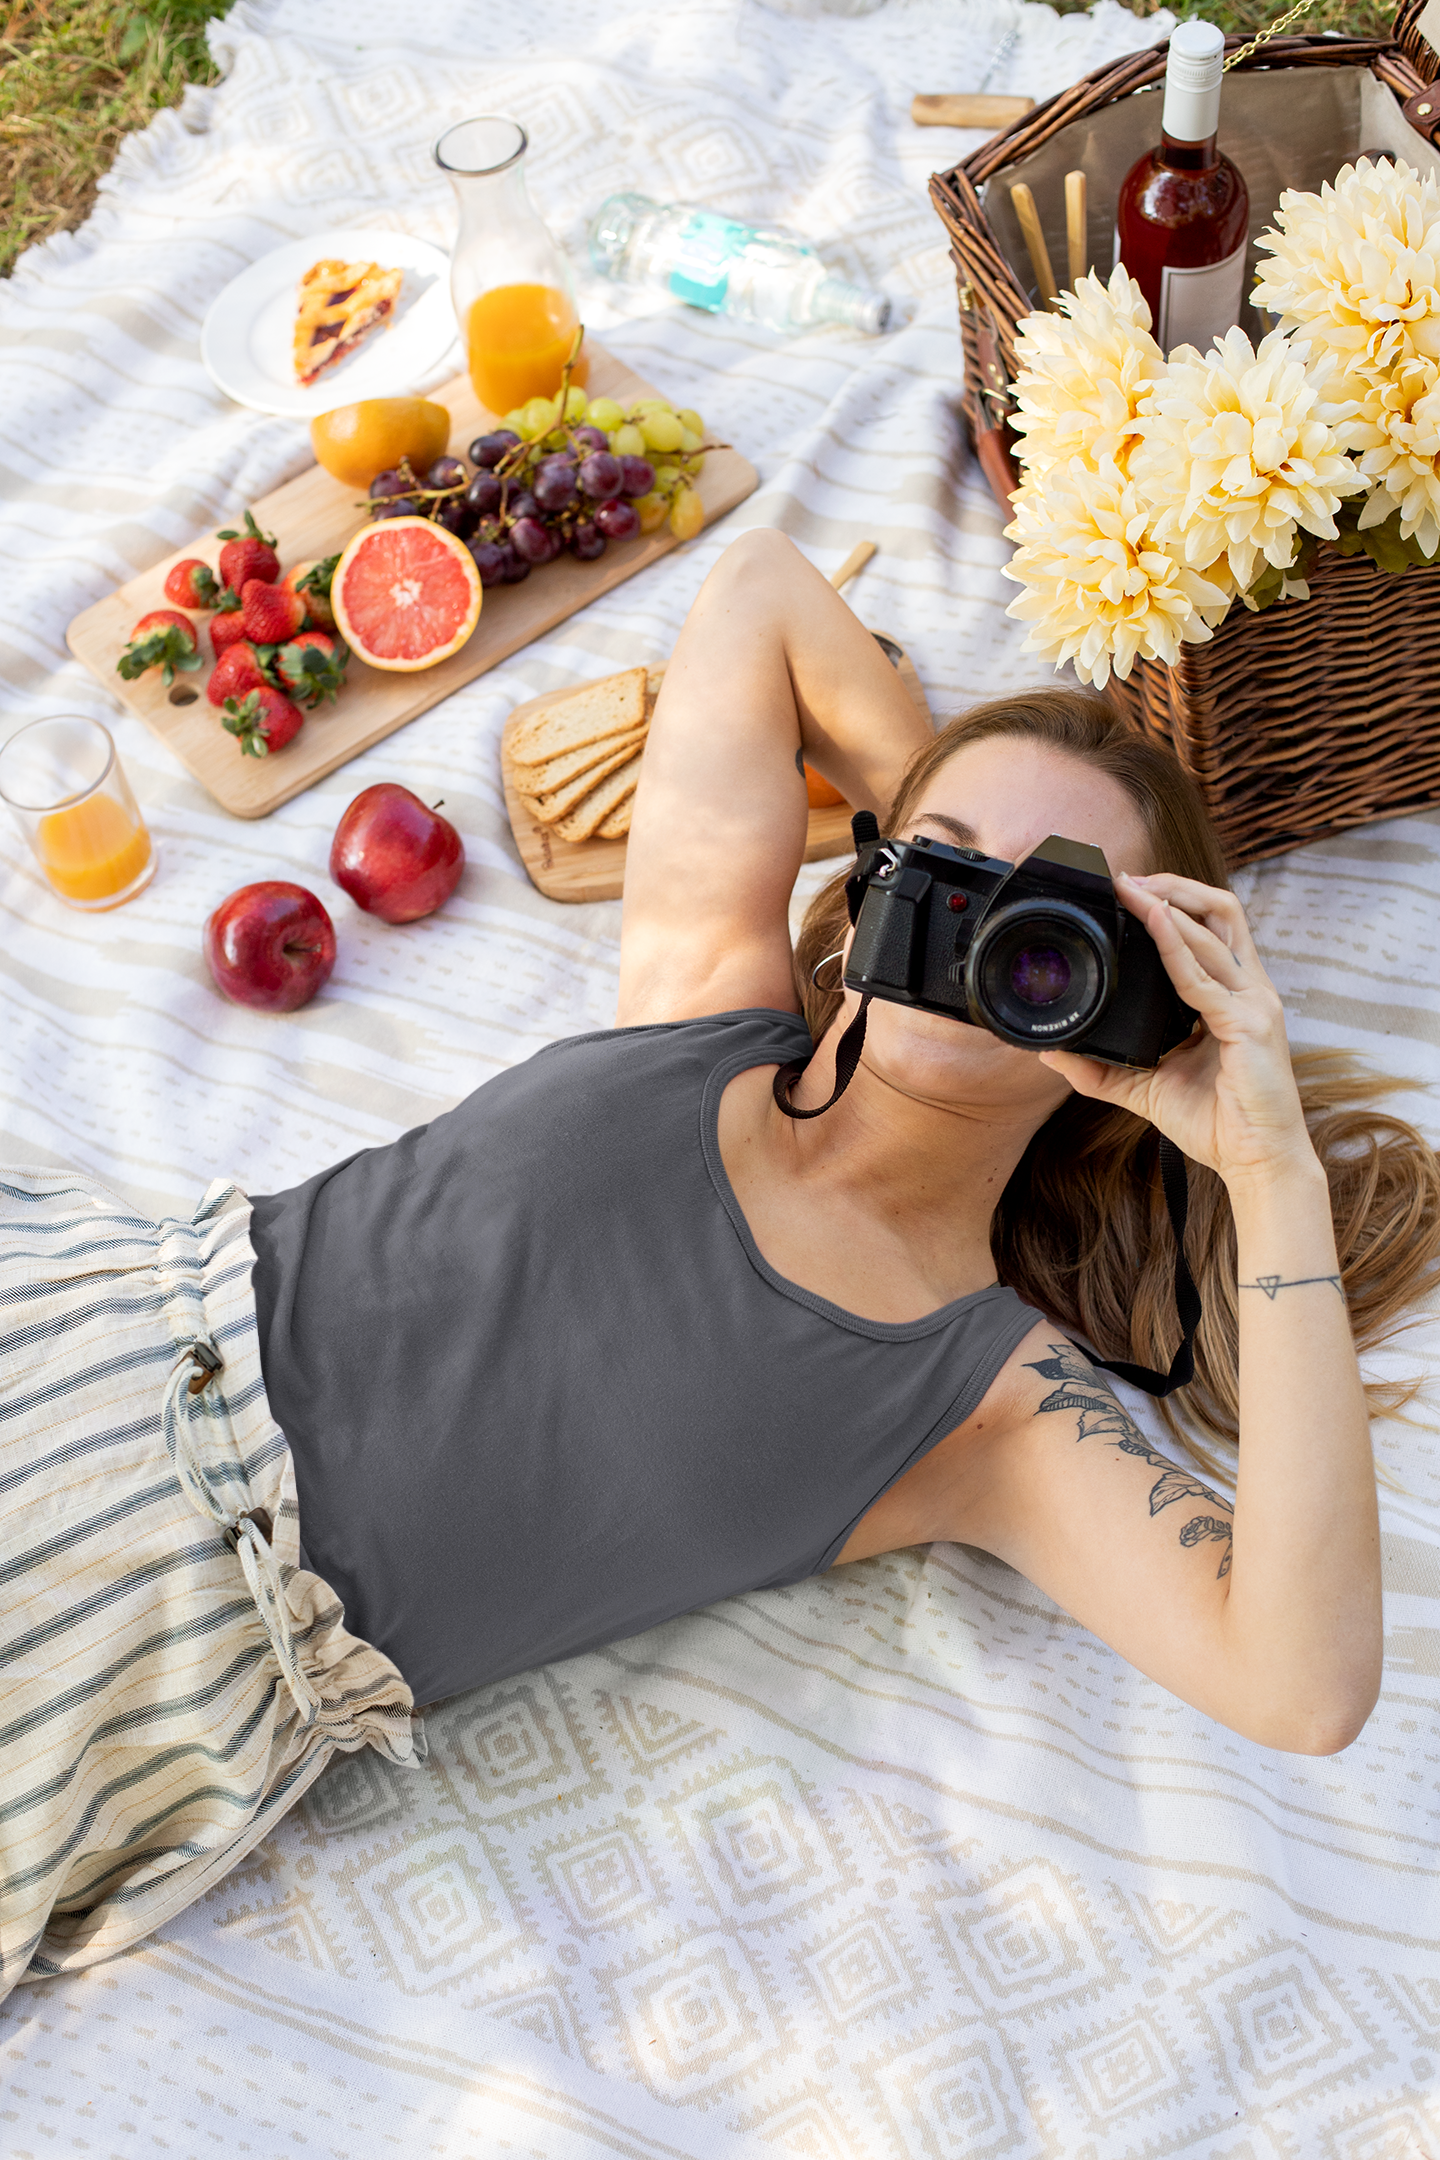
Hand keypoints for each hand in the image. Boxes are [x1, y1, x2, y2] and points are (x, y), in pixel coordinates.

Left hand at [1038, 872, 1317, 1191]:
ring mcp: (1254, 1003)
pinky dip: (1175, 946)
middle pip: (1221, 911)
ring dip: (1170, 903)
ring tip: (1132, 889)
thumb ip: (1101, 1069)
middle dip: (1174, 886)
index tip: (1127, 890)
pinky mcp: (1251, 1024)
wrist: (1256, 1162)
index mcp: (1231, 998)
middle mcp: (1247, 990)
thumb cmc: (1216, 1123)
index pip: (1209, 931)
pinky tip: (1151, 925)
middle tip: (1126, 879)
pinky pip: (1204, 977)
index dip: (1173, 903)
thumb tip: (1051, 1053)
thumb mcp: (1145, 1087)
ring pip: (1216, 929)